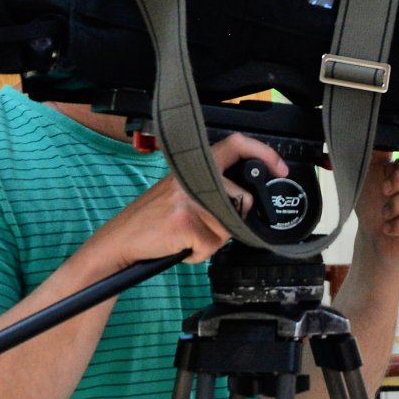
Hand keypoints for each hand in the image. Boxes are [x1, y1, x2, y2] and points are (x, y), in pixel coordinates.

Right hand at [89, 133, 286, 266]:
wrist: (120, 240)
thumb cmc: (153, 221)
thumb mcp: (183, 194)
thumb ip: (213, 189)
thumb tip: (248, 199)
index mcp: (192, 168)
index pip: (234, 145)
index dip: (263, 152)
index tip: (279, 168)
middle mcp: (190, 178)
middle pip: (241, 199)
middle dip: (231, 221)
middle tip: (204, 226)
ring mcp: (187, 199)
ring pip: (228, 227)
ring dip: (212, 240)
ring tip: (186, 235)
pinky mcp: (185, 223)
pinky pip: (211, 246)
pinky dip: (198, 253)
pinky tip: (180, 245)